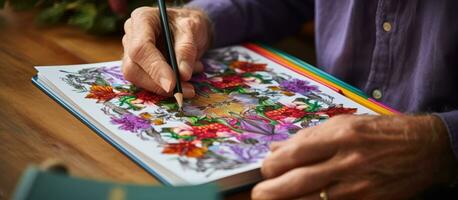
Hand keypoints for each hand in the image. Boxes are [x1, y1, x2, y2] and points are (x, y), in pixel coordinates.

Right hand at [122, 7, 211, 96]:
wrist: (186, 28)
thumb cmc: (187, 23)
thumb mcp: (193, 29)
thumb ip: (187, 50)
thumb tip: (183, 74)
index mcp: (142, 19)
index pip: (141, 48)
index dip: (155, 68)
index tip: (172, 84)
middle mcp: (131, 35)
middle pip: (132, 67)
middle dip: (157, 84)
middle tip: (185, 90)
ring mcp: (130, 52)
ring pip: (137, 78)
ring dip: (163, 88)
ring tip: (189, 81)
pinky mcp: (136, 67)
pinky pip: (145, 83)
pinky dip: (164, 88)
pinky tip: (182, 80)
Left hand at [252, 115, 456, 199]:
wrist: (422, 149)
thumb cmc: (379, 132)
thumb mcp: (343, 123)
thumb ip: (307, 136)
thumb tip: (276, 148)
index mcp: (339, 136)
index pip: (293, 154)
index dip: (271, 166)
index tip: (264, 170)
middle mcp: (347, 161)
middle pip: (297, 182)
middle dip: (270, 192)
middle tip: (258, 195)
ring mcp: (358, 187)